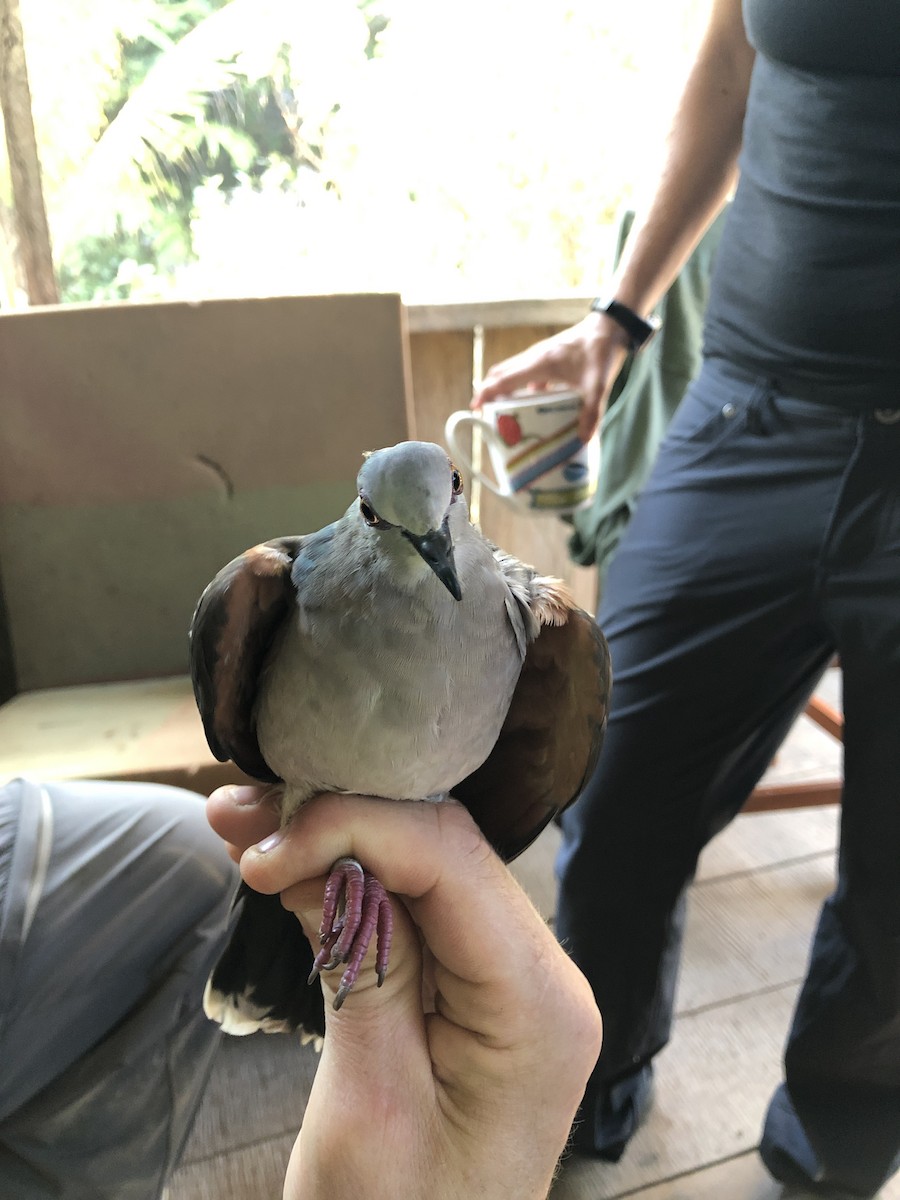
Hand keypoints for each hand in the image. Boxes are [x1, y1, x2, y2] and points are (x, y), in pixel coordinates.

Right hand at [207, 786, 602, 1199]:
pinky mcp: (475, 987)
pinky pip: (414, 908)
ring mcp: (512, 978)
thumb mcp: (369, 1102)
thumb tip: (316, 853)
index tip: (262, 849)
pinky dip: (347, 882)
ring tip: (244, 830)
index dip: (350, 828)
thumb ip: (360, 964)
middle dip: (336, 822)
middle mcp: (541, 975)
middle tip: (240, 818)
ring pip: (422, 866)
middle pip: (441, 849)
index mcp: (537, 1005)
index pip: (449, 860)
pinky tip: (287, 867)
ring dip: (333, 843)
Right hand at [472, 312, 630, 441]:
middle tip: (487, 416)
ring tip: (503, 413)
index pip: (504, 379)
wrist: (609, 328)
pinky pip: (524, 373)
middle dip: (489, 394)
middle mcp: (533, 358)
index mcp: (539, 363)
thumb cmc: (600, 351)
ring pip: (510, 372)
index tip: (476, 409)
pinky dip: (520, 388)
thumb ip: (591, 412)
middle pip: (500, 375)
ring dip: (502, 390)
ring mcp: (538, 356)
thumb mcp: (598, 385)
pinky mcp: (546, 358)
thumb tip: (583, 438)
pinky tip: (531, 405)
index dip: (487, 394)